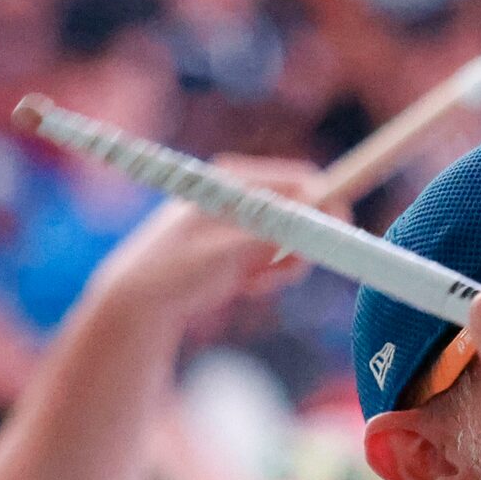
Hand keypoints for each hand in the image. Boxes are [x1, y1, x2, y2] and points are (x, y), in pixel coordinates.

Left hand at [86, 157, 325, 323]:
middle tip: (282, 273)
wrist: (140, 300)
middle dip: (298, 246)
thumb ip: (278, 230)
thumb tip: (323, 208)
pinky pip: (273, 255)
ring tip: (250, 282)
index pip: (301, 181)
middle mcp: (239, 191)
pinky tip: (241, 285)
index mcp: (233, 179)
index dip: (327, 209)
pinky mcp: (239, 241)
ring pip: (290, 239)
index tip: (339, 239)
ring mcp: (240, 216)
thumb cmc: (178, 270)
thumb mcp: (231, 250)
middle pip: (301, 211)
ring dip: (280, 265)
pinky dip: (266, 274)